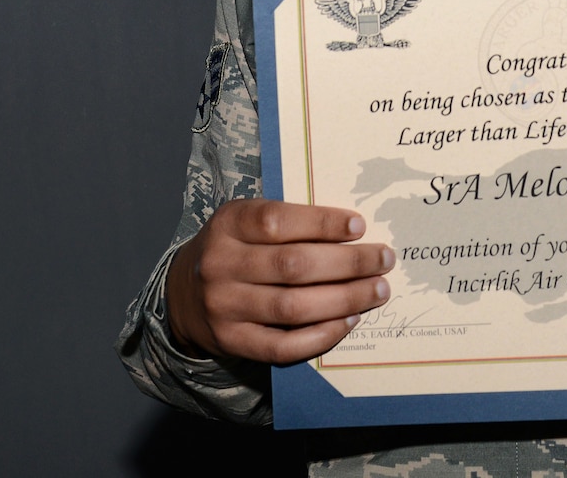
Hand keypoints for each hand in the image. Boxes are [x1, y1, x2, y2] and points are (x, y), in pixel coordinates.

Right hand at [165, 199, 393, 364]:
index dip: (322, 223)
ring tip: (377, 290)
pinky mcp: (233, 341)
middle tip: (383, 260)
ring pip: (293, 307)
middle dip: (347, 263)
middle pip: (293, 265)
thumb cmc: (233, 250)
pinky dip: (321, 335)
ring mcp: (225, 307)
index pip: (277, 221)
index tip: (359, 225)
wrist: (183, 295)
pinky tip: (349, 321)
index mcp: (227, 224)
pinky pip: (284, 345)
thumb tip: (352, 230)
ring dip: (344, 299)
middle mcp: (221, 264)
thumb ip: (288, 222)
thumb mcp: (245, 221)